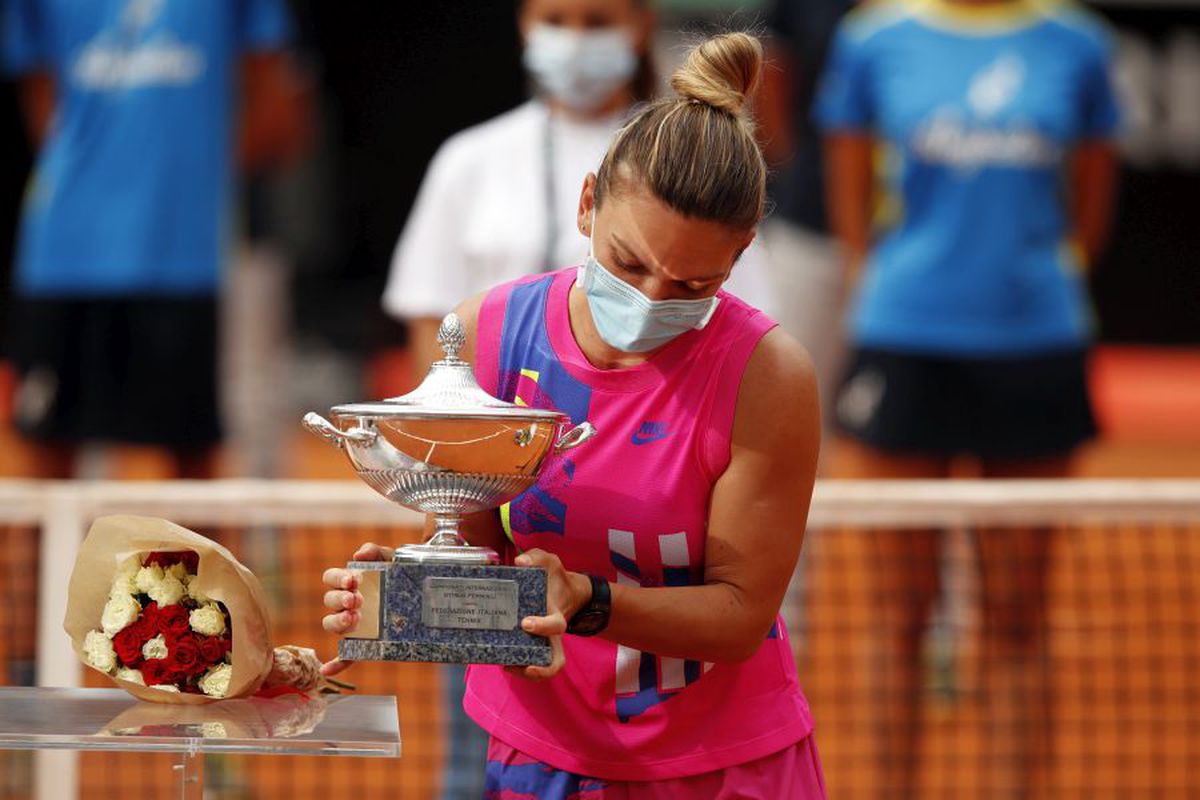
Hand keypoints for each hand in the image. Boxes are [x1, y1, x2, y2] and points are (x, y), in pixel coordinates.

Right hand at [319, 542, 392, 676]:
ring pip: (331, 623)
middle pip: (329, 600)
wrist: (421, 590)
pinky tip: (327, 670)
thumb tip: (358, 555)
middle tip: (357, 600)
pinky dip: (336, 663)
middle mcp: (346, 602)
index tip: (354, 581)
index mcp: (348, 581)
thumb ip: (376, 552)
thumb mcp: (391, 558)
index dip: (338, 578)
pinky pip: (345, 654)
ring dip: (337, 622)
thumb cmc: (399, 572)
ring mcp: (352, 622)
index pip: (330, 578)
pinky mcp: (362, 641)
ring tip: (354, 619)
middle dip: (340, 599)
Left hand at [505, 549, 591, 681]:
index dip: (543, 627)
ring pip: (544, 668)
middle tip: (512, 663)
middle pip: (555, 661)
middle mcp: (552, 635)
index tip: (525, 623)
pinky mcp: (532, 646)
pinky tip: (501, 661)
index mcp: (556, 614)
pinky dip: (520, 669)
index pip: (556, 625)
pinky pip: (531, 664)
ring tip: (505, 665)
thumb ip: (536, 557)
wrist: (562, 590)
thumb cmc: (553, 577)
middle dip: (539, 668)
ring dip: (525, 673)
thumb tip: (520, 562)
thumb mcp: (549, 562)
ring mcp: (544, 644)